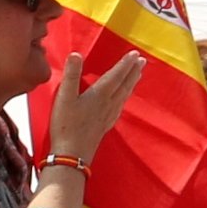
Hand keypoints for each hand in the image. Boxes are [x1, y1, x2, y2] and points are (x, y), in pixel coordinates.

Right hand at [45, 53, 149, 168]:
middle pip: (124, 84)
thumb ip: (71, 75)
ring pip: (124, 95)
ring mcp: (108, 115)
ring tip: (138, 75)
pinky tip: (124, 99)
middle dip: (133, 71)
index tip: (134, 53)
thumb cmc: (66, 125)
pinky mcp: (106, 124)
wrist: (72, 154)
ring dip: (132, 83)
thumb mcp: (64, 97)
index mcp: (100, 94)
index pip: (116, 75)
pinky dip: (125, 97)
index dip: (125, 63)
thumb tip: (75, 54)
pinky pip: (120, 106)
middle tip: (142, 61)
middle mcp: (108, 103)